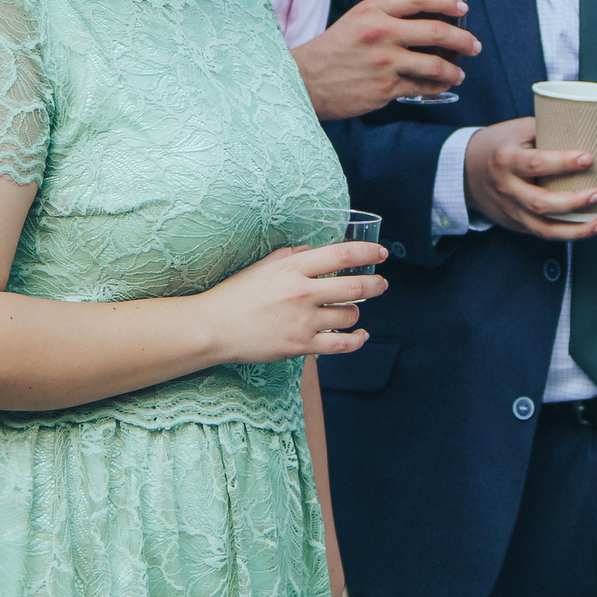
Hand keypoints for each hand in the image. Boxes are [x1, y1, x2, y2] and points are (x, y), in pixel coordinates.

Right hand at [198, 242, 388, 362]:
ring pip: (349, 316)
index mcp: (293, 269)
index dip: (367, 254)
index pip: (341, 255)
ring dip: (356, 313)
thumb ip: (289, 257)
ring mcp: (303, 321)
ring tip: (352, 311)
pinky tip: (360, 335)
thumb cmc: (234, 295)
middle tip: (382, 284)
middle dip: (376, 285)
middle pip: (355, 287)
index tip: (381, 255)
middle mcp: (302, 293)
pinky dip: (357, 340)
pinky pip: (341, 344)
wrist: (213, 327)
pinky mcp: (301, 346)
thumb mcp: (261, 267)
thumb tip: (312, 250)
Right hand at [294, 0, 480, 119]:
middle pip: (436, 31)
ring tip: (460, 72)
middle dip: (463, 39)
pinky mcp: (386, 88)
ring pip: (435, 64)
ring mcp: (385, 62)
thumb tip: (423, 19)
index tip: (462, 8)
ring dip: (454, 69)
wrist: (304, 82)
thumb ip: (385, 16)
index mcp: (372, 11)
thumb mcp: (355, 21)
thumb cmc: (331, 51)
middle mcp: (381, 34)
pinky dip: (437, 86)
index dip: (446, 1)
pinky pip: (422, 86)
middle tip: (474, 45)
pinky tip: (442, 86)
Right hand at [463, 117, 596, 239]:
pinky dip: (568, 233)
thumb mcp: (515, 130)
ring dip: (577, 229)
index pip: (535, 164)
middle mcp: (507, 189)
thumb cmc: (497, 146)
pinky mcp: (516, 224)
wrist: (465, 172)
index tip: (589, 158)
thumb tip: (584, 127)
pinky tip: (590, 228)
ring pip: (544, 228)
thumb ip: (545, 130)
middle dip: (573, 202)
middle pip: (540, 203)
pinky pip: (543, 233)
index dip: (563, 162)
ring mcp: (511, 211)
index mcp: (506, 161)